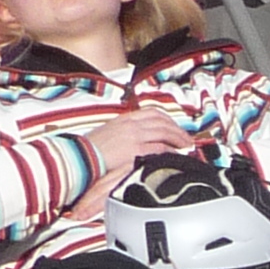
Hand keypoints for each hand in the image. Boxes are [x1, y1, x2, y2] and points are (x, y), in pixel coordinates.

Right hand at [76, 110, 197, 193]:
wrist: (81, 156)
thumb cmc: (92, 148)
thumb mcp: (110, 132)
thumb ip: (126, 131)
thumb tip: (141, 138)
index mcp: (125, 118)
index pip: (153, 112)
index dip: (169, 120)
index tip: (177, 127)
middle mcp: (131, 124)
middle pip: (163, 122)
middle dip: (179, 130)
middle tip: (188, 140)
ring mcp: (134, 136)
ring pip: (165, 133)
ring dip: (180, 140)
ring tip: (188, 147)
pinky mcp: (136, 149)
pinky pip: (160, 148)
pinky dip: (172, 151)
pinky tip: (177, 155)